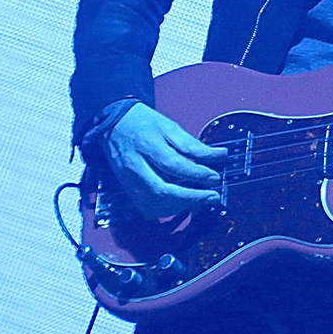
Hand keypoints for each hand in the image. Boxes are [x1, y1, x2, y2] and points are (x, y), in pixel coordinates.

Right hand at [103, 102, 227, 218]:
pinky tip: (182, 202)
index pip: (173, 165)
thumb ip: (193, 145)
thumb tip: (219, 156)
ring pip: (153, 204)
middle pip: (161, 191)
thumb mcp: (170, 126)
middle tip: (212, 196)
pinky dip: (167, 209)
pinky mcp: (127, 190)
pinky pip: (147, 207)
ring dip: (179, 206)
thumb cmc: (143, 123)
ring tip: (200, 200)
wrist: (113, 125)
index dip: (196, 174)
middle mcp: (135, 167)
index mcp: (147, 145)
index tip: (215, 177)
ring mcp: (128, 181)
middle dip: (190, 198)